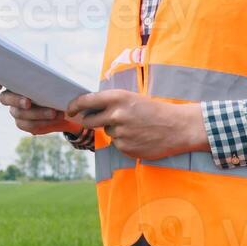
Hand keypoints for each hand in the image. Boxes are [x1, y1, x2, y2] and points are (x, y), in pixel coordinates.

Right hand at [0, 75, 81, 135]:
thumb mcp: (50, 75)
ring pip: (18, 113)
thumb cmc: (53, 82)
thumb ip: (43, 74)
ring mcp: (15, 109)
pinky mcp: (23, 122)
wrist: (63, 100)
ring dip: (37, 113)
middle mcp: (10, 94)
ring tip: (54, 112)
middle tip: (28, 103)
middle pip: (4, 98)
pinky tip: (56, 118)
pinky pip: (27, 125)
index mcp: (12, 78)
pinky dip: (42, 122)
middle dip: (16, 100)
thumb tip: (45, 75)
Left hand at [66, 89, 207, 160]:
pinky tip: (139, 137)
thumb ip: (110, 103)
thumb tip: (87, 108)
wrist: (178, 127)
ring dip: (115, 130)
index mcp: (117, 98)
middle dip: (90, 121)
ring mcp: (120, 133)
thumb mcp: (131, 99)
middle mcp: (115, 115)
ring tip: (135, 127)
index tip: (68, 110)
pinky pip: (117, 144)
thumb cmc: (154, 110)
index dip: (74, 106)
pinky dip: (125, 141)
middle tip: (101, 120)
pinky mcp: (125, 148)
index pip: (85, 101)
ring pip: (107, 132)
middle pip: (89, 121)